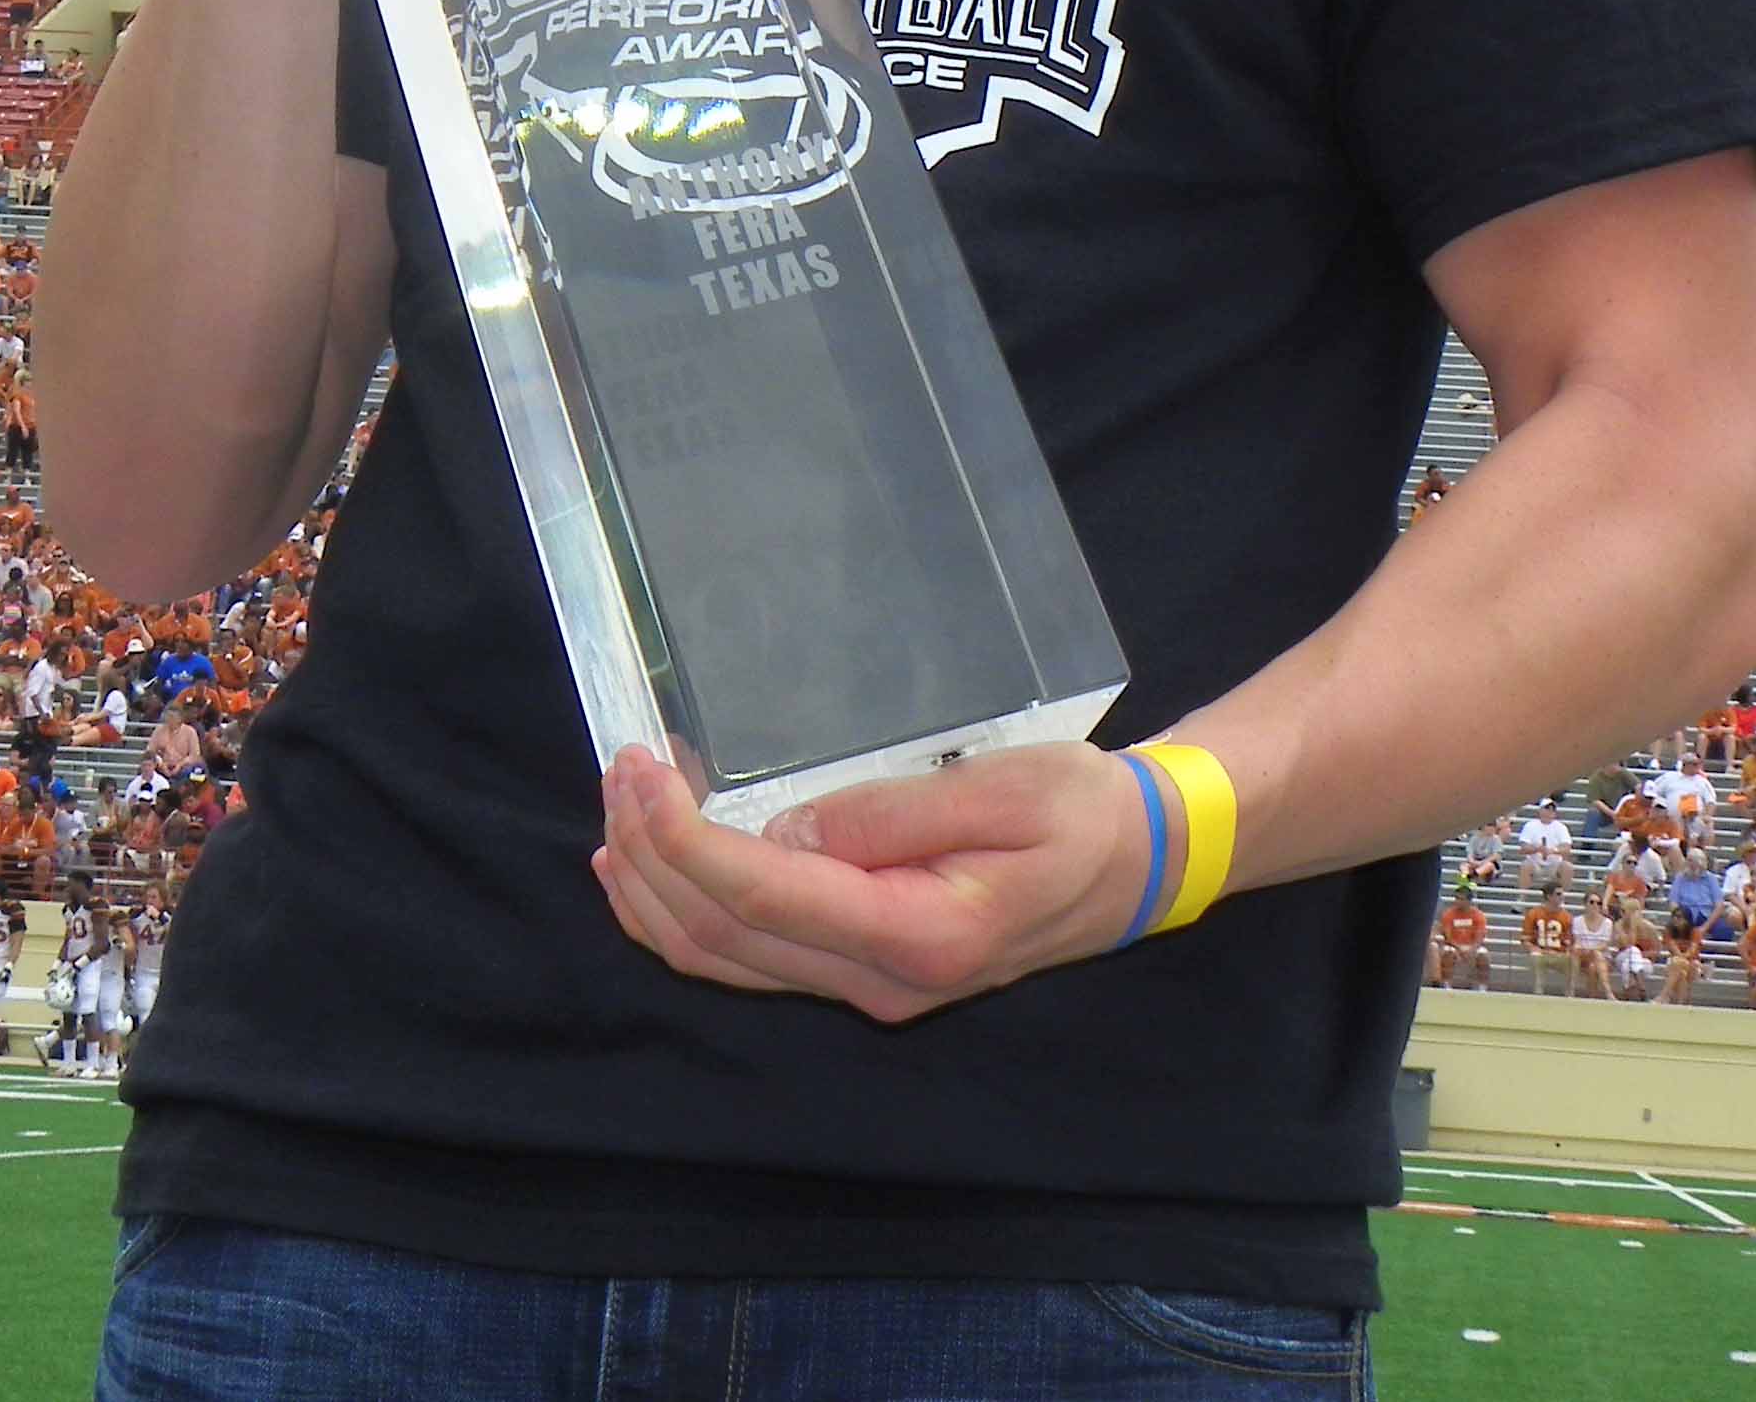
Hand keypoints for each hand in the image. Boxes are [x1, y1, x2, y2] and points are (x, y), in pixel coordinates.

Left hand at [591, 740, 1168, 1023]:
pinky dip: (683, 914)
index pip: (758, 897)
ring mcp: (867, 987)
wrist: (1138, 866)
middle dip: (650, 855)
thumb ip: (888, 814)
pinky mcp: (862, 972)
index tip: (639, 767)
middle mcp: (878, 981)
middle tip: (618, 768)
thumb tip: (779, 835)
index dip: (680, 837)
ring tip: (616, 811)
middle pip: (720, 938)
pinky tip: (650, 872)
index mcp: (914, 934)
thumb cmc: (1079, 813)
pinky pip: (748, 959)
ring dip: (653, 889)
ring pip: (722, 960)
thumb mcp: (999, 788)